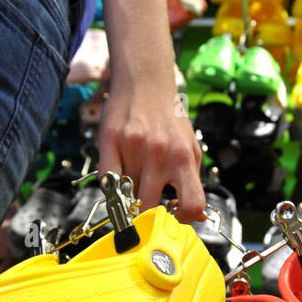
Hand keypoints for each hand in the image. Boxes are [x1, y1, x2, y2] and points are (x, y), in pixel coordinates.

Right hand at [97, 0, 205, 222]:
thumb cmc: (169, 121)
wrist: (146, 82)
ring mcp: (133, 147)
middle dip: (146, 213)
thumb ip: (193, 182)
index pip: (192, 204)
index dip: (182, 219)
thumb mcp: (191, 149)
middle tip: (145, 207)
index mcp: (185, 158)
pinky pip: (106, 180)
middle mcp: (160, 153)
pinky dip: (111, 186)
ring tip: (133, 182)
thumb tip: (196, 215)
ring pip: (125, 194)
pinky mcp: (109, 140)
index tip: (172, 216)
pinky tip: (119, 177)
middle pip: (148, 206)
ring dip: (128, 195)